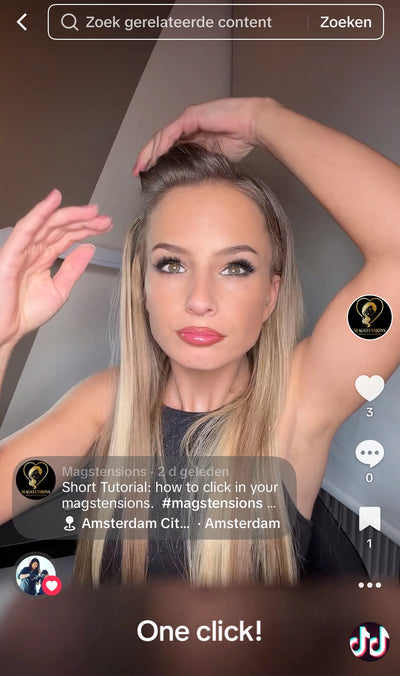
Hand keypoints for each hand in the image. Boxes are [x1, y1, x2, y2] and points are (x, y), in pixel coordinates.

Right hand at [0, 189, 112, 346]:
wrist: (6, 331)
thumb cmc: (24, 313)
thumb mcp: (59, 290)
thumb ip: (73, 269)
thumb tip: (88, 249)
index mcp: (43, 257)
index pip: (67, 236)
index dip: (86, 229)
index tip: (104, 225)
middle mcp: (33, 250)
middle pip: (60, 227)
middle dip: (83, 221)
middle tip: (103, 218)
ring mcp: (22, 250)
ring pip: (47, 224)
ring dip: (69, 215)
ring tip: (89, 211)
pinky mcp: (11, 253)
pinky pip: (26, 229)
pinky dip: (39, 213)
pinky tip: (53, 201)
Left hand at [132, 97, 269, 174]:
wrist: (252, 125)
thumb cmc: (240, 140)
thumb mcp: (215, 158)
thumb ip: (200, 164)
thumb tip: (190, 182)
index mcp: (192, 135)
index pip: (168, 147)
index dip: (156, 159)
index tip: (147, 173)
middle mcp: (186, 126)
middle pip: (160, 141)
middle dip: (146, 156)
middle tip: (137, 171)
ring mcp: (187, 119)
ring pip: (162, 136)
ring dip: (150, 151)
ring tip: (142, 166)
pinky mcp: (191, 117)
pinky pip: (172, 131)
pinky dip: (162, 144)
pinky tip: (156, 156)